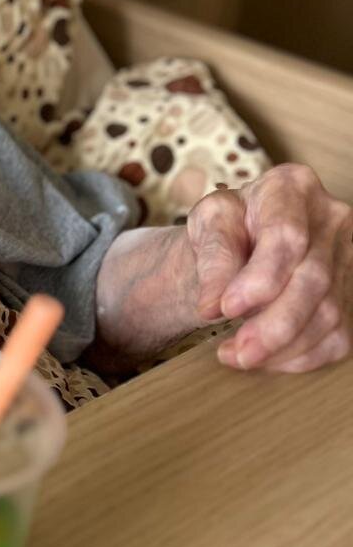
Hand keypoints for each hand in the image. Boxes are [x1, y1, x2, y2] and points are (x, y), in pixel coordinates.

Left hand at [186, 164, 352, 372]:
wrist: (245, 242)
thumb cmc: (227, 228)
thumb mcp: (207, 227)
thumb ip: (212, 259)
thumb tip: (212, 305)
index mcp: (292, 187)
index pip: (287, 237)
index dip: (259, 279)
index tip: (226, 308)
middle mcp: (332, 218)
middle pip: (314, 281)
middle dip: (273, 325)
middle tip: (235, 352)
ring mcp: (350, 256)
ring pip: (330, 315)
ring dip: (283, 347)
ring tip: (238, 355)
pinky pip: (339, 337)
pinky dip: (300, 357)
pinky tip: (267, 358)